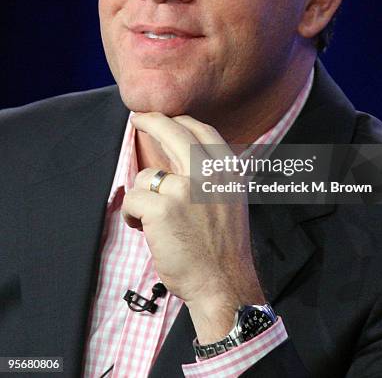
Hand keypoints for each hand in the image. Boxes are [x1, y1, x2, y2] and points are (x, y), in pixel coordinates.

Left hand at [122, 112, 264, 342]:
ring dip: (142, 196)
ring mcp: (185, 188)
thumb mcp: (230, 199)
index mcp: (227, 170)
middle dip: (151, 120)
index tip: (165, 117)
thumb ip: (211, 174)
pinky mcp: (162, 208)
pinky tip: (143, 229)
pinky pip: (132, 198)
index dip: (180, 120)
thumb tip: (181, 152)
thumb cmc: (222, 247)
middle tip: (138, 118)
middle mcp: (208, 173)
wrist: (224, 283)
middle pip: (173, 130)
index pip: (202, 130)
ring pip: (146, 174)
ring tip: (152, 219)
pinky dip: (132, 215)